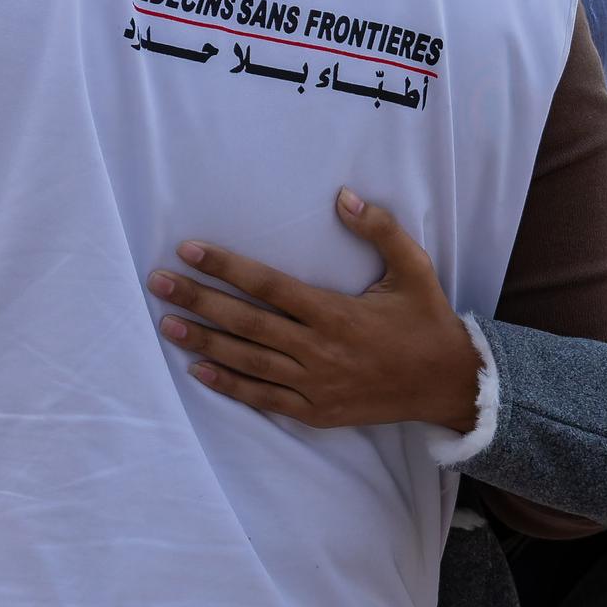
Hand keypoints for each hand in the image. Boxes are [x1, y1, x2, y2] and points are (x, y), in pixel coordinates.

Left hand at [150, 190, 477, 430]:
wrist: (447, 384)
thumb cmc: (426, 322)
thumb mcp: (413, 268)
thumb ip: (380, 230)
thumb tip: (344, 196)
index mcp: (335, 312)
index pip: (268, 285)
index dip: (226, 267)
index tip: (189, 251)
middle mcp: (318, 349)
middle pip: (246, 322)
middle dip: (198, 301)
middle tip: (158, 283)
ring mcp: (315, 384)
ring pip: (248, 361)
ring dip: (204, 342)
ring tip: (166, 324)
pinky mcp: (316, 410)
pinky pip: (264, 398)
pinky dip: (230, 386)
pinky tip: (198, 371)